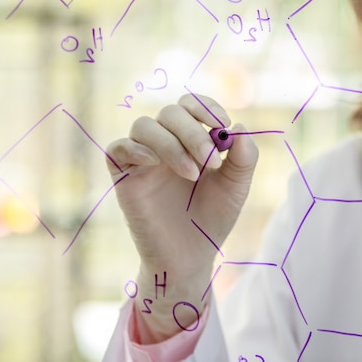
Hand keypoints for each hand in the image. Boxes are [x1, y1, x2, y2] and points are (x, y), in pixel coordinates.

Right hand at [106, 94, 258, 340]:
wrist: (190, 257)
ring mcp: (142, 159)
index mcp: (190, 139)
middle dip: (193, 132)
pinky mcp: (123, 178)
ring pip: (144, 126)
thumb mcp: (236, 187)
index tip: (222, 125)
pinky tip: (154, 164)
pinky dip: (134, 148)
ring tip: (192, 174)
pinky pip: (116, 148)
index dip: (204, 107)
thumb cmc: (212, 219)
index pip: (190, 105)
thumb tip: (241, 127)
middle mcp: (164, 143)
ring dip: (170, 144)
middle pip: (169, 113)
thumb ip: (244, 158)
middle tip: (212, 162)